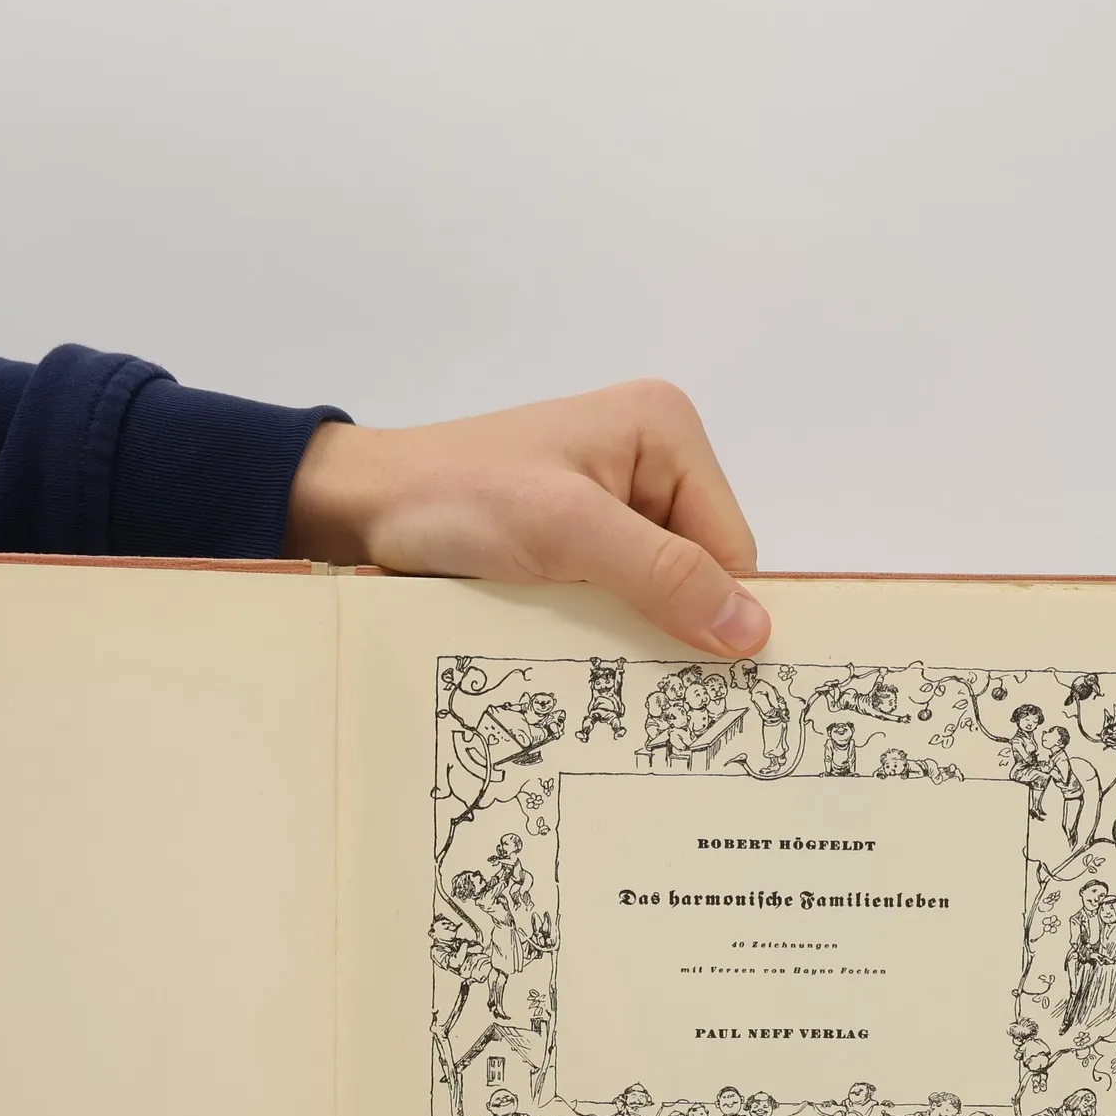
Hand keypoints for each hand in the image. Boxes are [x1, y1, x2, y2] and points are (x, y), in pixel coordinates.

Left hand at [285, 379, 767, 657]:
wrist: (362, 506)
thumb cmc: (455, 498)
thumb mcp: (568, 531)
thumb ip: (663, 575)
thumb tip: (753, 631)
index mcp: (666, 431)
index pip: (732, 545)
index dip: (720, 611)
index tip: (705, 679)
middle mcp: (653, 459)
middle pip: (705, 571)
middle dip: (678, 622)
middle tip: (649, 683)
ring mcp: (619, 501)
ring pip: (667, 593)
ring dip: (642, 633)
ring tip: (610, 669)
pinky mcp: (586, 538)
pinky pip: (627, 597)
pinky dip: (612, 630)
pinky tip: (588, 654)